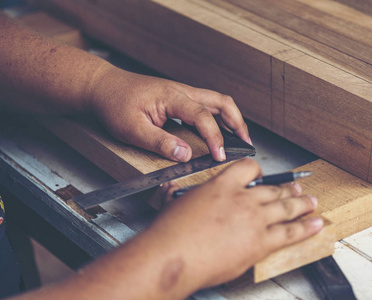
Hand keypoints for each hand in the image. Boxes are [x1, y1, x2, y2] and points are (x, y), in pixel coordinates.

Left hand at [89, 66, 250, 161]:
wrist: (102, 86)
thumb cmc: (114, 104)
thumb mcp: (131, 129)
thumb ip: (159, 142)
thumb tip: (185, 155)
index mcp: (172, 97)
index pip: (203, 117)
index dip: (215, 138)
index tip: (220, 156)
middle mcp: (181, 91)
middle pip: (221, 101)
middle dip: (237, 122)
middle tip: (246, 143)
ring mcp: (181, 92)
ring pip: (216, 101)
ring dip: (231, 118)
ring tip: (239, 138)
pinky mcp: (178, 96)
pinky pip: (206, 104)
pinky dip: (218, 117)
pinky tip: (218, 130)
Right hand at [154, 159, 322, 290]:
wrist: (173, 256)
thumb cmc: (170, 233)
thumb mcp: (174, 202)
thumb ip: (180, 193)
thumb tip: (171, 188)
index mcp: (222, 185)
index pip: (248, 168)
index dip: (258, 171)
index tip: (262, 176)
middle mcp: (242, 198)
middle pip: (273, 189)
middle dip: (288, 189)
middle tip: (297, 190)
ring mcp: (254, 219)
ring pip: (286, 207)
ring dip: (302, 204)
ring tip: (312, 202)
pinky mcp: (260, 242)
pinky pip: (290, 232)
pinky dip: (306, 228)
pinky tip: (315, 224)